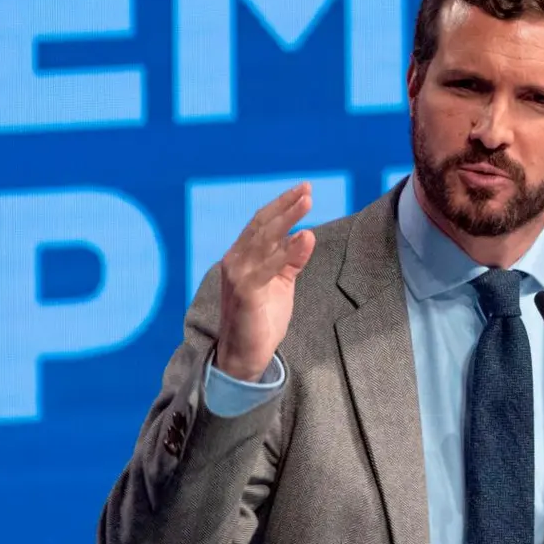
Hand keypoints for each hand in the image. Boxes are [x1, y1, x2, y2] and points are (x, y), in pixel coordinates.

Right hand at [216, 183, 316, 381]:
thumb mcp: (282, 284)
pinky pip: (268, 267)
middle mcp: (236, 260)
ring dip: (287, 219)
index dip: (282, 206)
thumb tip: (307, 234)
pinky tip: (304, 238)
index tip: (304, 191)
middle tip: (308, 189)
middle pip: (262, 225)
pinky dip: (286, 251)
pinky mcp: (245, 292)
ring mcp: (238, 275)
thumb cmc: (261, 318)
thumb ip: (292, 260)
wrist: (244, 354)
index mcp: (242, 256)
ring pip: (264, 240)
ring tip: (307, 202)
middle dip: (286, 205)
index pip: (262, 224)